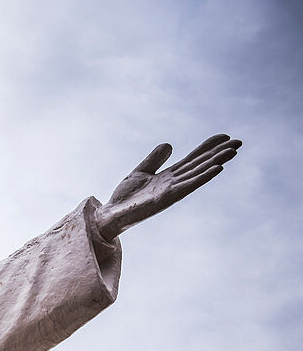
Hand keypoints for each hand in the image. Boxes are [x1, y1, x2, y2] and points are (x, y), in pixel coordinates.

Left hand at [97, 134, 241, 240]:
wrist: (111, 213)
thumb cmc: (125, 197)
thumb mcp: (141, 171)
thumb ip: (155, 159)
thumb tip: (170, 144)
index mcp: (169, 176)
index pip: (193, 159)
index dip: (208, 147)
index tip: (225, 136)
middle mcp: (174, 183)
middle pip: (200, 165)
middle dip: (219, 154)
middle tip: (239, 142)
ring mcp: (172, 190)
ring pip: (198, 173)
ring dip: (216, 163)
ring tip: (232, 152)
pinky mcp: (167, 198)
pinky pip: (188, 186)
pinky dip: (203, 177)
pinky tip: (217, 168)